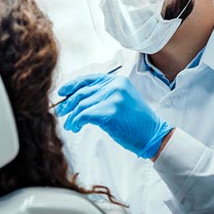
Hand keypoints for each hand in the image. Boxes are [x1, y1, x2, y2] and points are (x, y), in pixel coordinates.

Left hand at [55, 73, 172, 158]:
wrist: (152, 134)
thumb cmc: (136, 121)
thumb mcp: (122, 99)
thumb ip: (104, 94)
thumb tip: (78, 98)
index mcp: (117, 80)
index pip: (89, 79)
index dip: (72, 85)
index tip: (62, 92)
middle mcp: (115, 85)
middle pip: (82, 92)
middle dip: (68, 103)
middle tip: (61, 112)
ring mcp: (113, 98)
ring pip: (81, 105)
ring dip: (72, 116)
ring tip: (70, 125)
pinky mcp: (110, 112)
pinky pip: (84, 115)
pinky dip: (76, 122)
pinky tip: (76, 127)